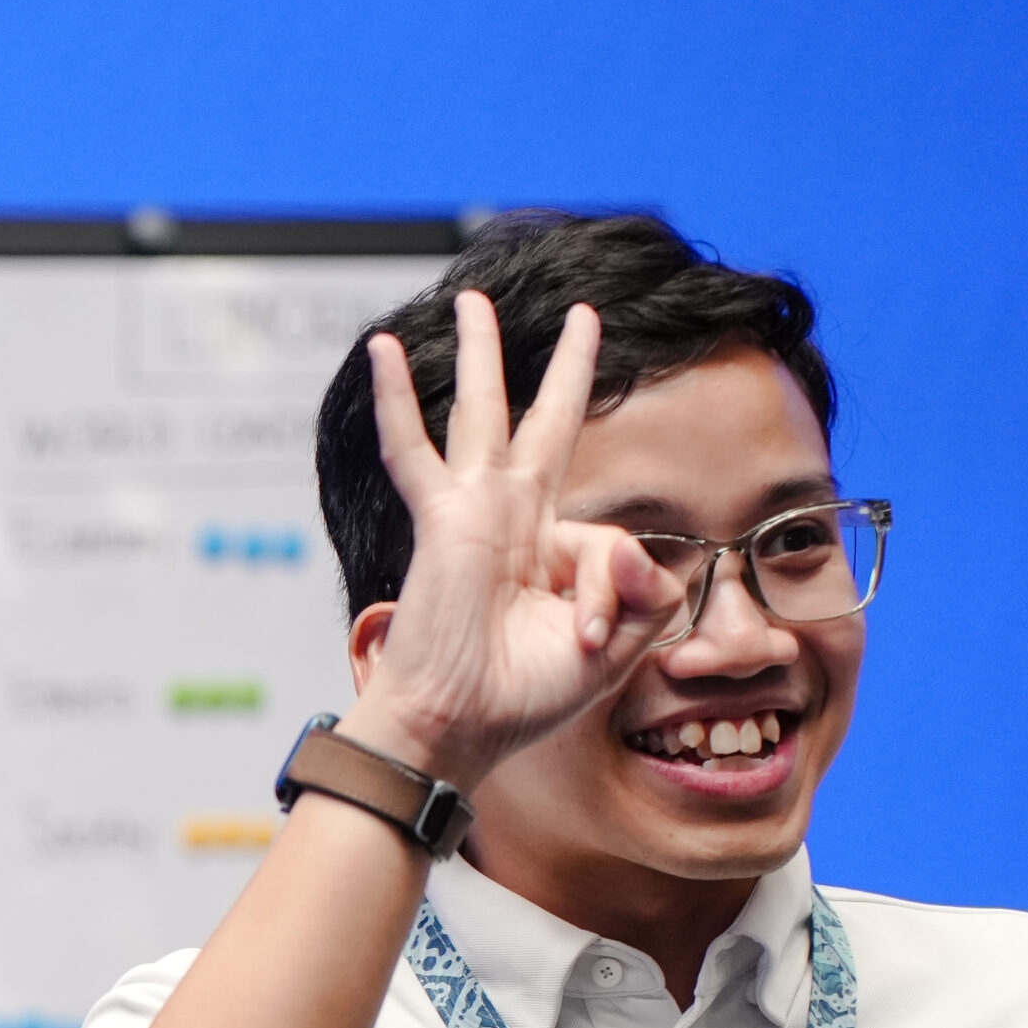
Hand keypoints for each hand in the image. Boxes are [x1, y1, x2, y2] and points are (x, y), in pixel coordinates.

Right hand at [343, 290, 684, 791]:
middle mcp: (513, 523)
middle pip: (544, 425)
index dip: (612, 586)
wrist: (458, 727)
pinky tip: (381, 351)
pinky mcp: (442, 520)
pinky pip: (415, 449)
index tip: (589, 641)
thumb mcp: (617, 647)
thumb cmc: (523, 698)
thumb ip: (645, 591)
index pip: (610, 536)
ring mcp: (474, 515)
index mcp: (551, 556)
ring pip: (482, 415)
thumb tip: (636, 542)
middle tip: (583, 315)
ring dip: (480, 354)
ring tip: (474, 300)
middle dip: (566, 369)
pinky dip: (396, 400)